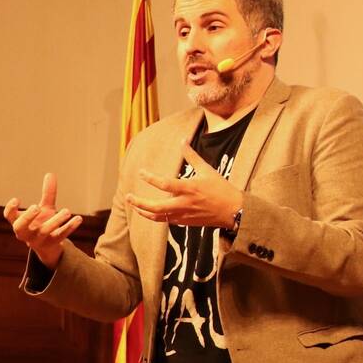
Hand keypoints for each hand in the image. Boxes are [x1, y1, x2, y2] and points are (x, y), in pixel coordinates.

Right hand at [4, 172, 82, 267]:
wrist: (49, 246)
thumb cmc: (42, 222)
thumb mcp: (44, 208)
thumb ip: (47, 193)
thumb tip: (50, 174)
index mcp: (19, 222)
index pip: (9, 216)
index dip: (10, 209)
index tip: (17, 199)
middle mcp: (25, 232)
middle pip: (20, 227)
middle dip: (27, 217)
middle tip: (36, 207)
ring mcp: (37, 240)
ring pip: (44, 231)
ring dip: (56, 221)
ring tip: (67, 211)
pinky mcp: (51, 244)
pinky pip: (60, 236)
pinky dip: (69, 228)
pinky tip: (78, 219)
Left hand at [127, 145, 244, 228]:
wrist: (233, 211)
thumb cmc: (221, 189)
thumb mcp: (207, 169)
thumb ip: (192, 156)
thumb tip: (182, 140)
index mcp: (189, 188)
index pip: (164, 184)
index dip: (150, 178)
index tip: (141, 173)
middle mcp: (184, 203)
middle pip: (155, 206)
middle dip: (139, 202)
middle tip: (128, 197)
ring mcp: (184, 215)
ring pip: (158, 217)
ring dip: (143, 211)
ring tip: (134, 206)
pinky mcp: (186, 222)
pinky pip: (166, 220)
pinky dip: (156, 216)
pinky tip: (150, 211)